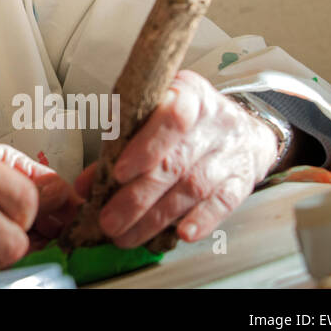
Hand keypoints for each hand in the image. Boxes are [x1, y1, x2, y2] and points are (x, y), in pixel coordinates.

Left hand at [74, 69, 278, 247]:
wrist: (245, 131)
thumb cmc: (190, 123)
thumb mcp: (155, 117)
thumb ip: (119, 146)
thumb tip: (85, 185)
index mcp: (188, 95)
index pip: (171, 117)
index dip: (145, 147)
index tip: (119, 173)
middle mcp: (212, 123)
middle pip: (174, 163)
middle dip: (137, 197)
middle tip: (110, 221)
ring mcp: (229, 153)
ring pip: (192, 188)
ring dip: (156, 218)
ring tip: (127, 236)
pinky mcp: (242, 181)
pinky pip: (223, 203)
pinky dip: (201, 220)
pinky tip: (181, 234)